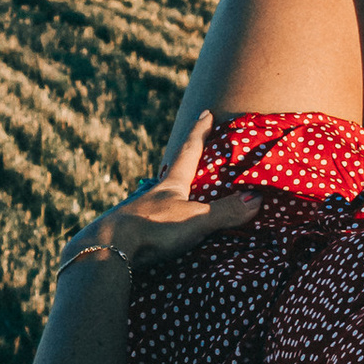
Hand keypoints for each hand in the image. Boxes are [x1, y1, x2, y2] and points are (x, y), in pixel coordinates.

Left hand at [63, 116, 262, 275]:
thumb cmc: (153, 228)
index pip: (189, 152)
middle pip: (170, 172)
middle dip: (183, 160)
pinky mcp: (130, 235)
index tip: (206, 113)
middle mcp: (153, 194)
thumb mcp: (195, 218)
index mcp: (171, 185)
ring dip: (169, 192)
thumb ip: (225, 211)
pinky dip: (159, 219)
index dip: (199, 132)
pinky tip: (158, 226)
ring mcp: (138, 213)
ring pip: (157, 197)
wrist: (107, 249)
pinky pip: (150, 221)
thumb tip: (257, 199)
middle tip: (192, 147)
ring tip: (178, 191)